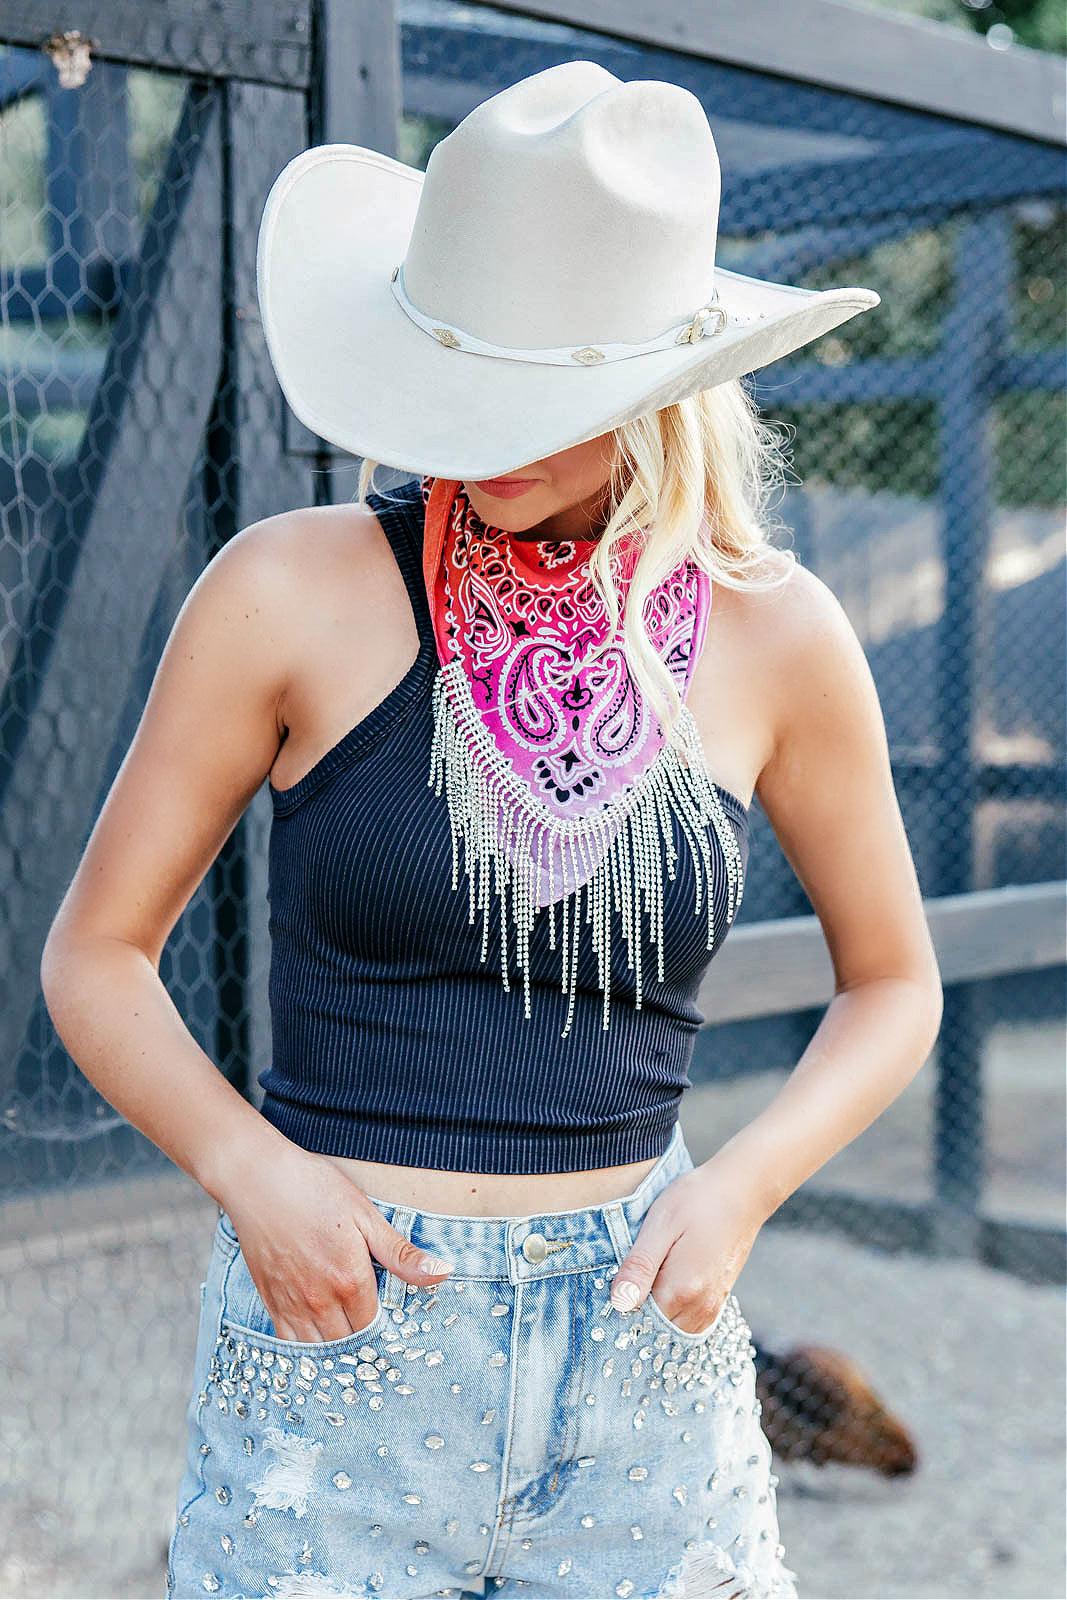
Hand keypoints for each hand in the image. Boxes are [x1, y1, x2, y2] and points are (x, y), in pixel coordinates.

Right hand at [219, 1140, 453, 1341]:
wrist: (258, 1180)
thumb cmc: (314, 1190)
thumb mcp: (365, 1215)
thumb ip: (401, 1253)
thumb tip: (442, 1272)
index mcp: (351, 1280)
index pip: (377, 1327)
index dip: (388, 1333)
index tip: (398, 1339)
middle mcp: (321, 1300)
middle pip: (350, 1346)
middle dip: (365, 1350)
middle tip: (379, 1354)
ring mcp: (292, 1304)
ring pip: (319, 1351)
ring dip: (336, 1357)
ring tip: (351, 1360)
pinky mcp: (270, 1300)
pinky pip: (289, 1344)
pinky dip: (305, 1354)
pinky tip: (316, 1352)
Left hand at [609, 1156, 766, 1335]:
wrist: (743, 1190)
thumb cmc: (698, 1200)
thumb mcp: (660, 1224)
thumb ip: (640, 1266)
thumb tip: (619, 1302)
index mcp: (681, 1290)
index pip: (638, 1322)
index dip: (619, 1310)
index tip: (609, 1292)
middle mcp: (700, 1306)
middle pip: (656, 1331)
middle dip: (636, 1317)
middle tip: (624, 1284)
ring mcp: (712, 1305)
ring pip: (673, 1330)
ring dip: (655, 1316)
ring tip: (644, 1281)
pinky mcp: (718, 1298)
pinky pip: (689, 1323)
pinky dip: (672, 1314)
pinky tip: (663, 1286)